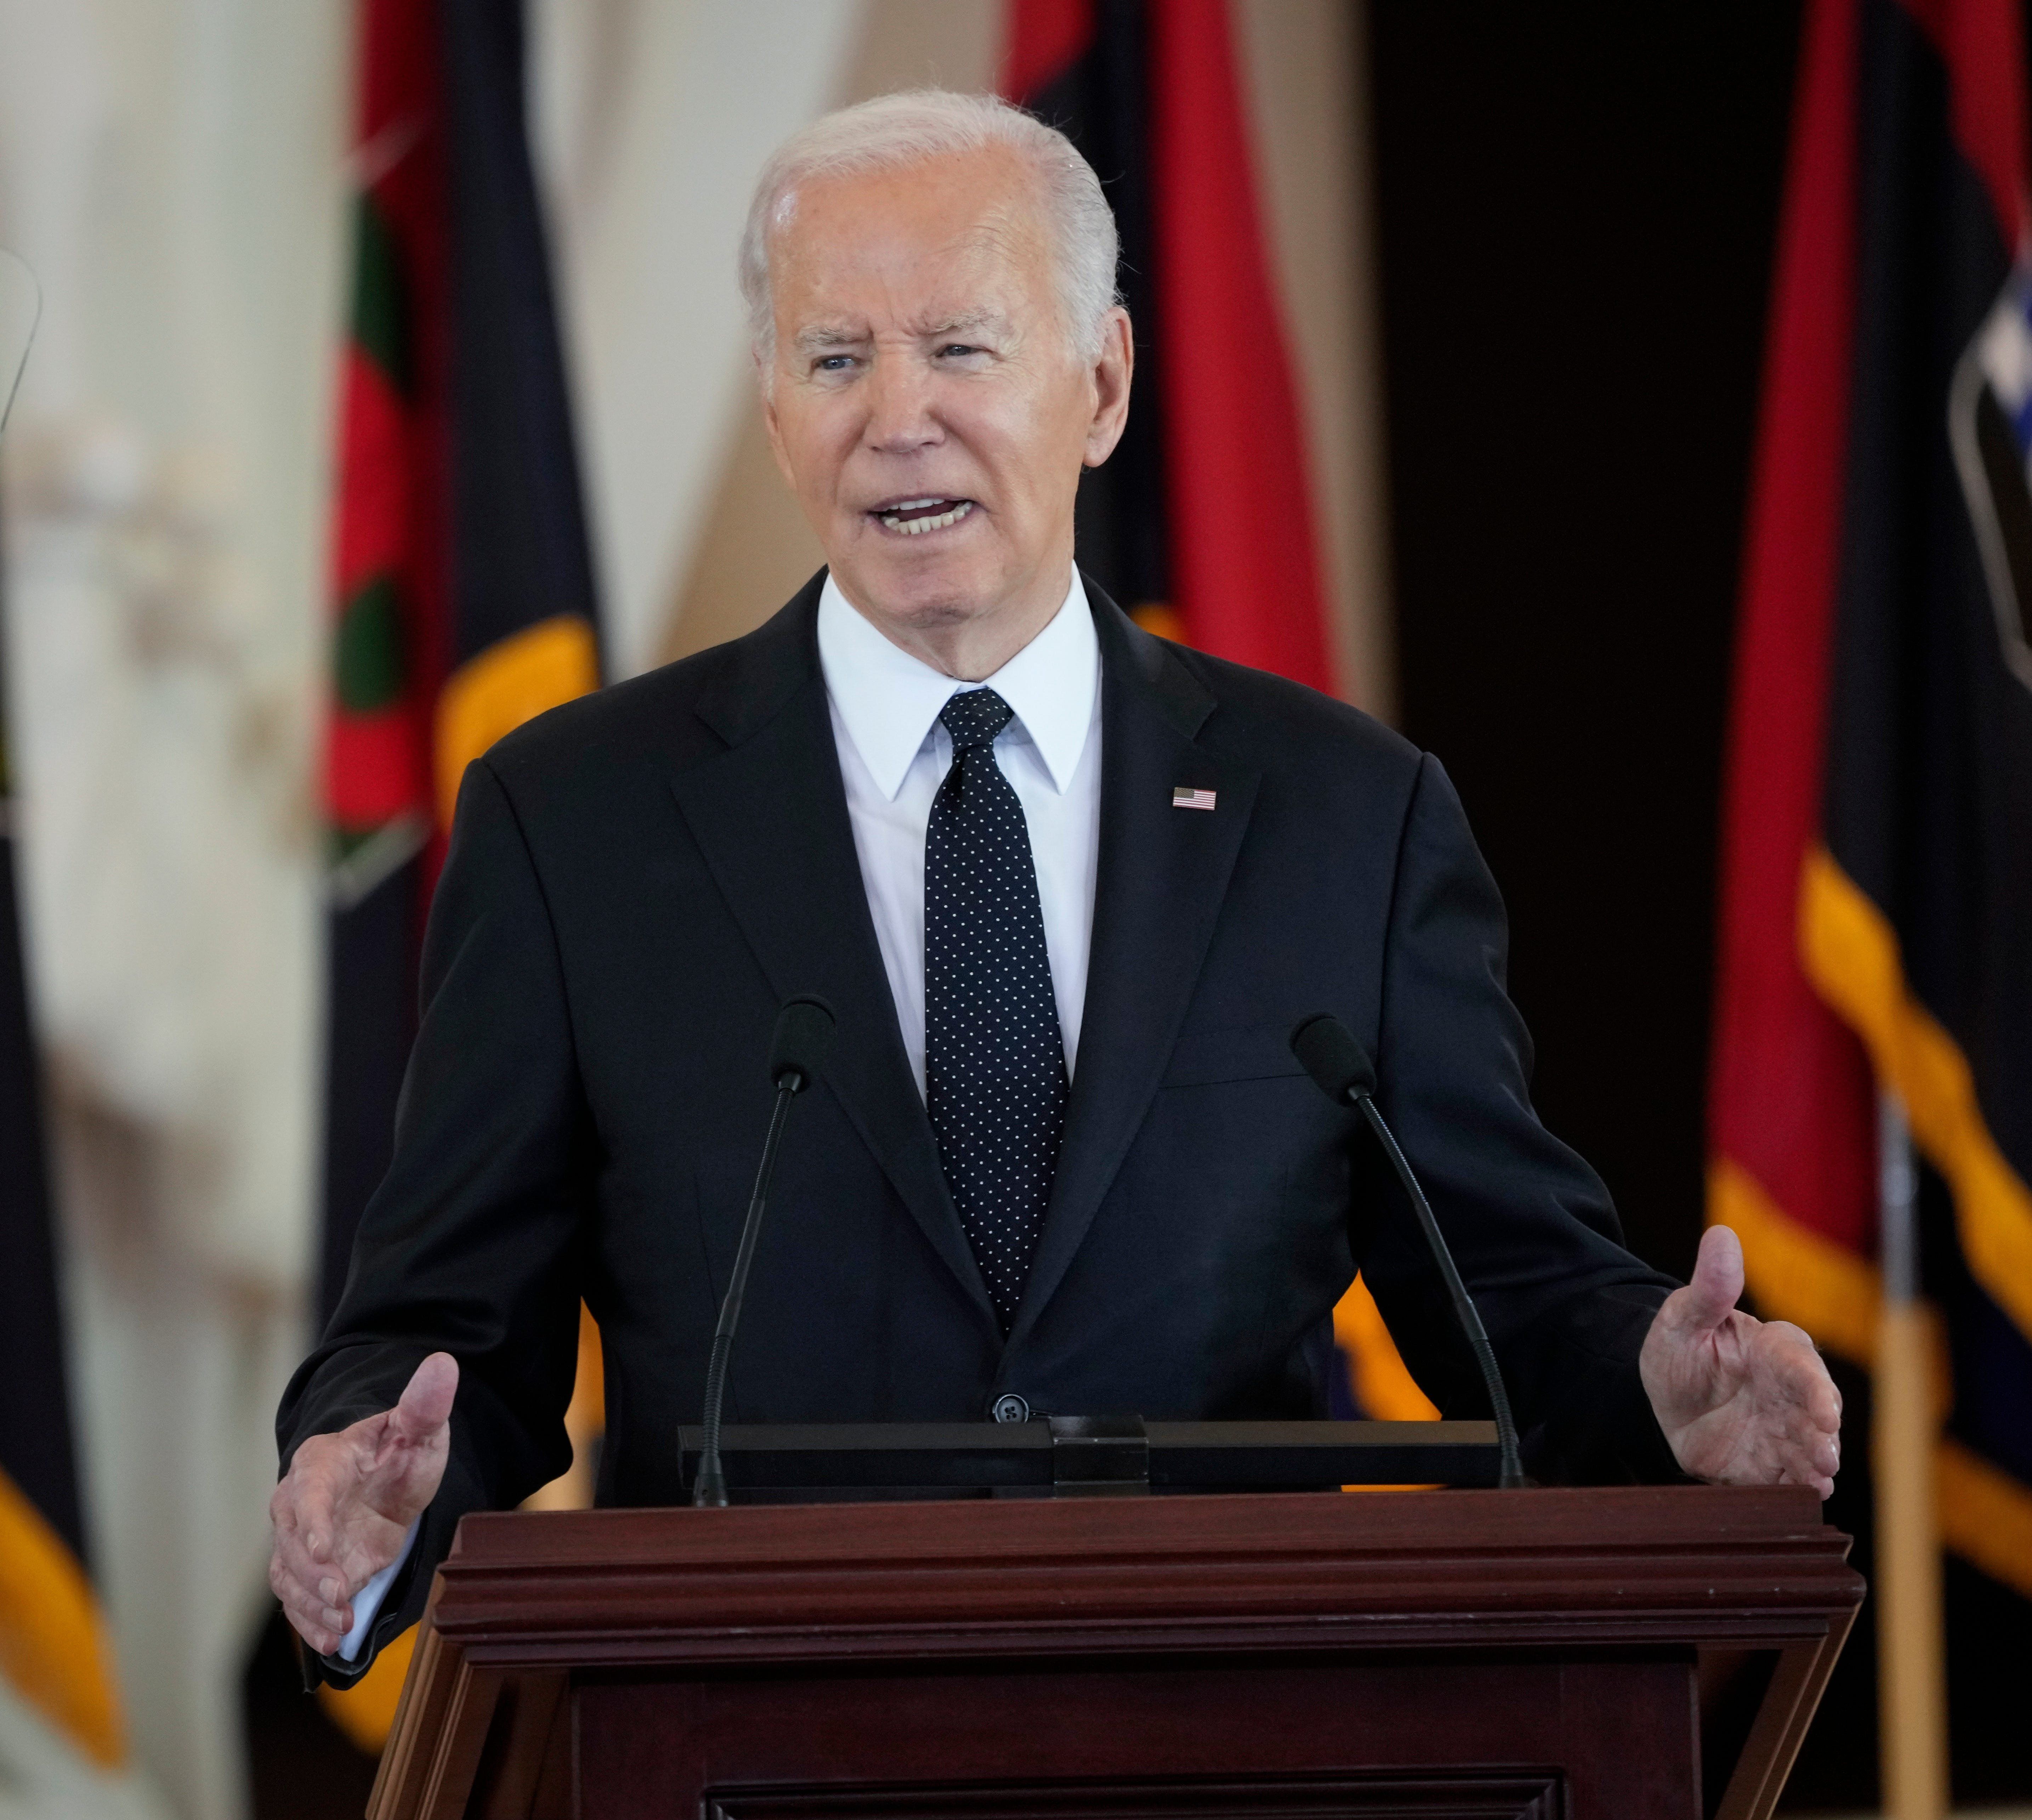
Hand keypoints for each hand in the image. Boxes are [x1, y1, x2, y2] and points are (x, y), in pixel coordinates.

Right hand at [268, 1353, 456, 1655]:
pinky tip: (332, 1640)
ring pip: (291, 1577)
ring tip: (340, 1627)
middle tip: (341, 1594)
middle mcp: (298, 1504)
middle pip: (290, 1542)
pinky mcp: (309, 1573)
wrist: (388, 1483)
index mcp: (320, 1464)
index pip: (307, 1492)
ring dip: (311, 1605)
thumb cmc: (399, 1452)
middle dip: (312, 1572)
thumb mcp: (418, 1429)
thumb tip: (442, 1363)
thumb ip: (424, 1404)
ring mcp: (300, 1543)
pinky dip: (311, 1622)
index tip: (322, 1547)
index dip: (311, 1521)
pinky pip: (299, 1600)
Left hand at [1639, 1226, 1841, 1496]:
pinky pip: (1785, 1478)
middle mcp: (1789, 1394)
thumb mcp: (1686, 1316)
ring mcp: (1782, 1432)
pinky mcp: (1768, 1464)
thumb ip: (1709, 1285)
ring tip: (1817, 1482)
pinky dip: (1793, 1489)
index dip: (1816, 1391)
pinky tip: (1800, 1498)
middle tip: (1824, 1456)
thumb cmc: (1680, 1347)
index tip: (1824, 1411)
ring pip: (1808, 1450)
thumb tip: (1721, 1234)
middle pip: (1817, 1417)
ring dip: (1816, 1467)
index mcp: (1776, 1351)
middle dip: (1824, 1437)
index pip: (1804, 1369)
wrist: (1659, 1397)